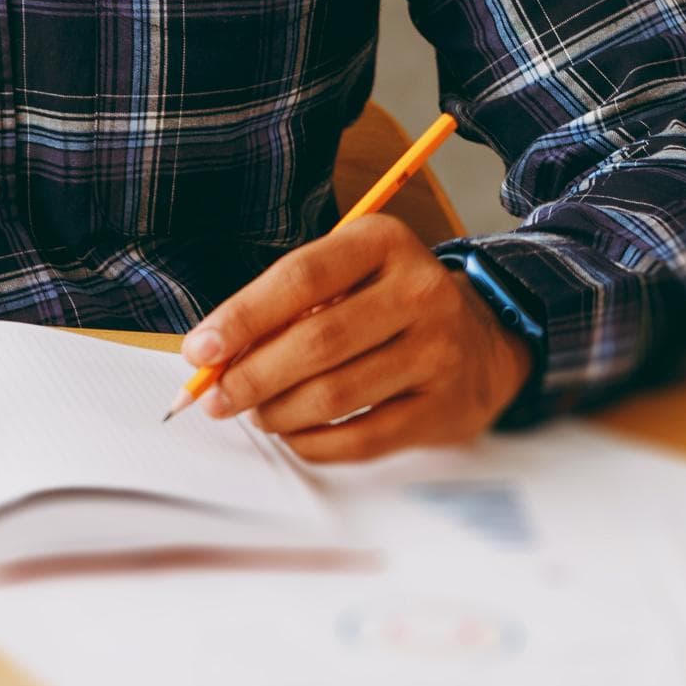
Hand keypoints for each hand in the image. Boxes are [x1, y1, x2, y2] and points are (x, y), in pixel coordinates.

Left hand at [180, 217, 533, 463]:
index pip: (300, 278)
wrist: (484, 339)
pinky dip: (313, 443)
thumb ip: (286, 305)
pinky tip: (294, 434)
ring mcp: (439, 352)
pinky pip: (362, 438)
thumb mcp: (348, 275)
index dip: (242, 317)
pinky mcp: (445, 408)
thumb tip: (214, 355)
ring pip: (335, 394)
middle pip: (316, 341)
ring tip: (256, 412)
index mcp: (384, 242)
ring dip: (278, 412)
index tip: (200, 351)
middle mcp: (419, 292)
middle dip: (251, 376)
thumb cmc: (389, 303)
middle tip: (215, 397)